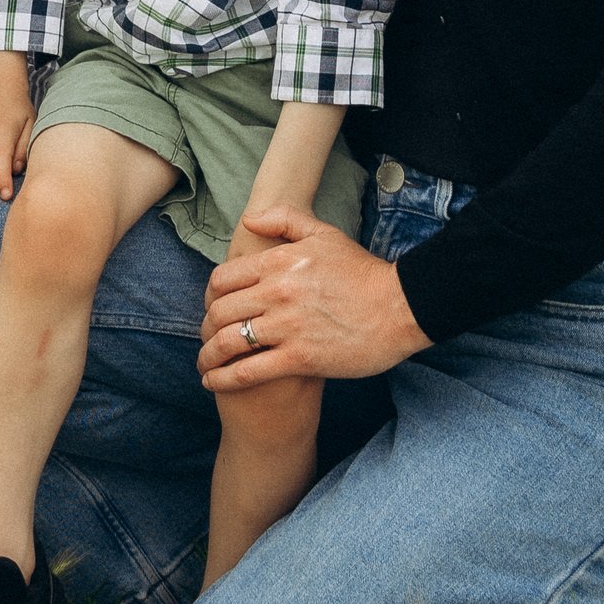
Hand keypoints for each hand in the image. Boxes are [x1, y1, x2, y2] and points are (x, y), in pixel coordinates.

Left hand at [198, 209, 428, 393]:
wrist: (399, 307)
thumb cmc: (362, 271)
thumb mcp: (323, 234)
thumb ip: (283, 220)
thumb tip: (248, 221)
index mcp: (278, 262)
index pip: (222, 279)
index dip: (209, 297)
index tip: (212, 309)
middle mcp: (276, 292)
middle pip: (219, 312)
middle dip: (205, 328)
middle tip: (206, 340)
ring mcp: (287, 326)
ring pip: (228, 343)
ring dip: (208, 357)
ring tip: (204, 366)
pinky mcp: (301, 358)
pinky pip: (249, 371)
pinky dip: (224, 379)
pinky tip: (214, 383)